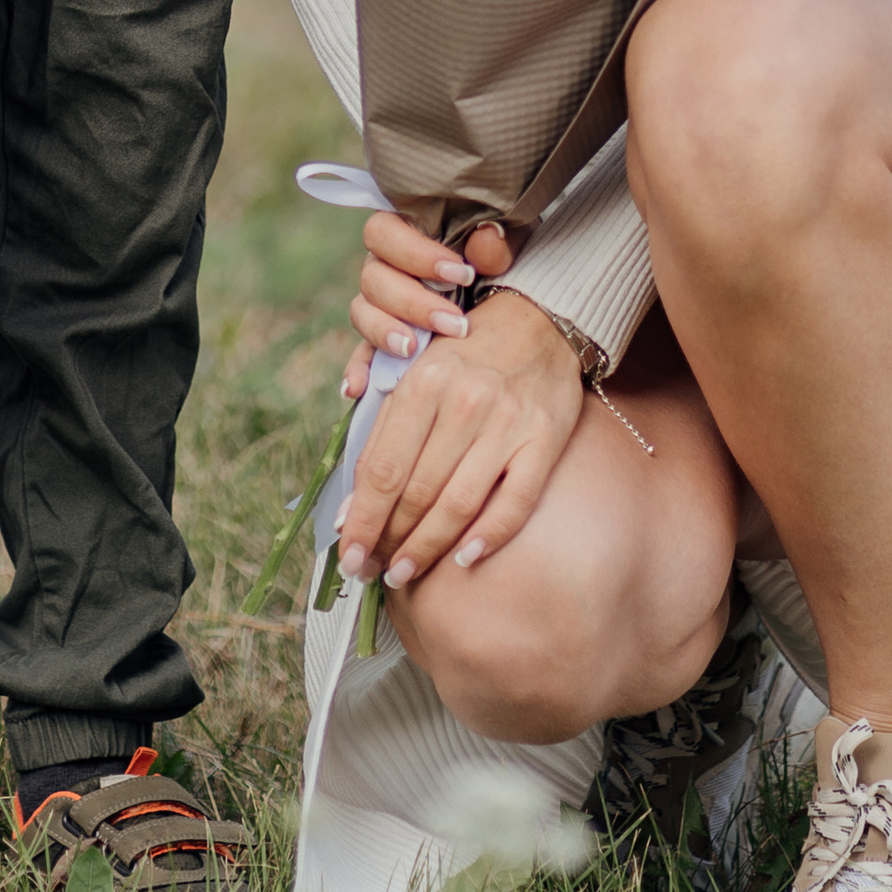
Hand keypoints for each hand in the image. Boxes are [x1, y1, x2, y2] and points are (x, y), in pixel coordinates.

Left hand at [336, 259, 583, 595]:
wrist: (538, 319)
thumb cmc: (462, 354)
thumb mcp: (411, 372)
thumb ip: (379, 431)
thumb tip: (351, 505)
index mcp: (422, 381)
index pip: (382, 469)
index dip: (362, 520)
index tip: (348, 555)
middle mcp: (463, 402)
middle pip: (416, 492)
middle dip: (389, 540)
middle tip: (372, 570)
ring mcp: (507, 423)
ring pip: (458, 504)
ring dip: (426, 548)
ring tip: (404, 572)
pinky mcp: (543, 440)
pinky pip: (514, 503)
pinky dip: (488, 537)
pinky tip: (464, 558)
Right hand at [347, 208, 513, 364]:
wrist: (507, 304)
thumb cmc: (499, 269)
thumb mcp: (503, 254)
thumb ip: (494, 246)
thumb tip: (487, 237)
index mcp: (404, 235)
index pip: (384, 232)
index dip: (416, 253)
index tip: (462, 274)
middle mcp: (384, 269)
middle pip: (373, 278)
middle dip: (413, 303)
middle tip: (454, 324)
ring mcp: (379, 308)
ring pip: (362, 313)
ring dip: (385, 332)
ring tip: (412, 349)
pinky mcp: (382, 344)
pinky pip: (360, 356)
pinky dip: (358, 370)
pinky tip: (360, 387)